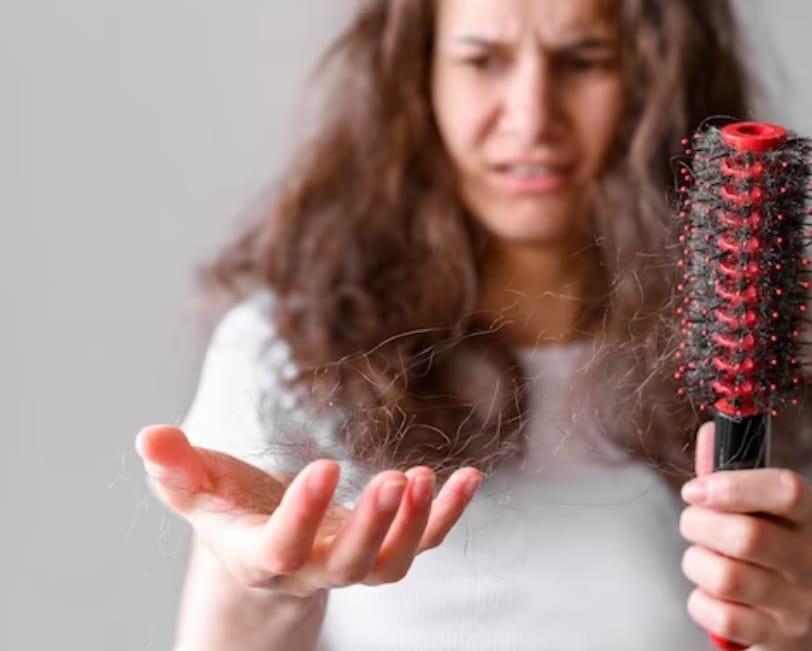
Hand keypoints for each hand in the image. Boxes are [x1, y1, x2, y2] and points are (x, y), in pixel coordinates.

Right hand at [136, 424, 481, 597]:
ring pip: (391, 563)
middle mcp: (312, 569)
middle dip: (373, 527)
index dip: (303, 515)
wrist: (266, 546)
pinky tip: (470, 477)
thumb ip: (176, 469)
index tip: (325, 466)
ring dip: (416, 524)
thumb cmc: (230, 512)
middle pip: (348, 565)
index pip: (282, 547)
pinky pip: (426, 541)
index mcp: (261, 556)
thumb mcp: (198, 491)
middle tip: (394, 480)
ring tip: (428, 477)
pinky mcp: (386, 548)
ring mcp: (354, 564)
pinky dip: (449, 514)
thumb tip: (148, 436)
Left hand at [679, 422, 811, 649]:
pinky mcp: (779, 636)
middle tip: (691, 523)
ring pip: (728, 577)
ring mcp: (799, 601)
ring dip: (697, 564)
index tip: (695, 489)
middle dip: (700, 526)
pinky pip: (721, 616)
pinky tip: (709, 593)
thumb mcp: (755, 509)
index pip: (787, 490)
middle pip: (748, 537)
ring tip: (701, 559)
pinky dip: (700, 602)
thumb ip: (729, 471)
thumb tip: (710, 430)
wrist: (787, 622)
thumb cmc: (765, 553)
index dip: (734, 486)